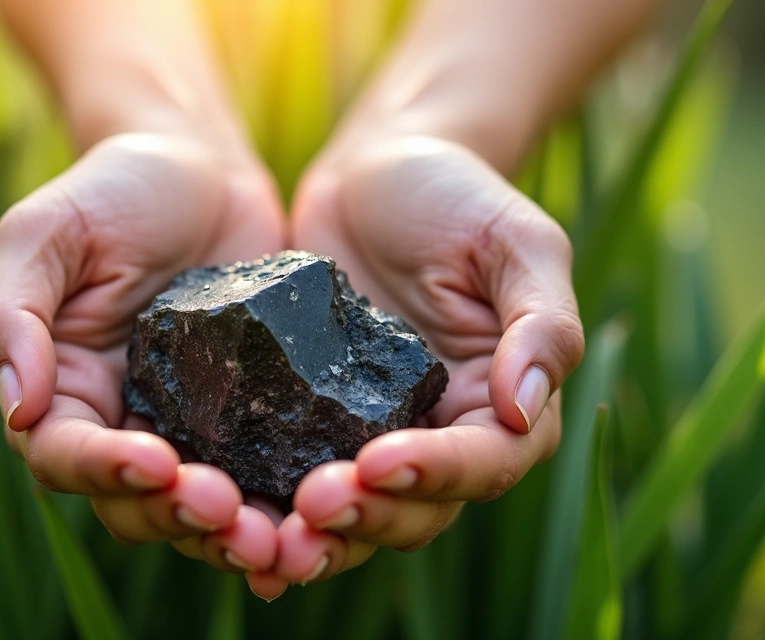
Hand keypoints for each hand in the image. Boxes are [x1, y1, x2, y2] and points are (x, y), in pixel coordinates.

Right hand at [0, 132, 287, 594]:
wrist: (201, 165)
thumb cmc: (113, 188)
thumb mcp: (46, 232)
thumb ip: (13, 312)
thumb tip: (19, 405)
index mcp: (65, 392)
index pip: (65, 457)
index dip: (103, 471)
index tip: (155, 461)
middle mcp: (125, 425)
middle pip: (136, 504)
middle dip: (179, 516)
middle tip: (229, 513)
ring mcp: (195, 431)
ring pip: (203, 510)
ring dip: (235, 534)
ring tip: (278, 537)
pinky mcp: (255, 422)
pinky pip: (269, 477)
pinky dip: (289, 503)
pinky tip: (325, 508)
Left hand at [274, 135, 584, 583]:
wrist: (376, 170)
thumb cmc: (458, 196)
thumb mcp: (517, 242)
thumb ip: (541, 322)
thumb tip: (524, 410)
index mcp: (499, 405)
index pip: (482, 463)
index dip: (435, 473)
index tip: (377, 462)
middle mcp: (437, 436)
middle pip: (414, 509)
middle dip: (364, 517)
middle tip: (310, 509)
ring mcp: (369, 436)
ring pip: (351, 513)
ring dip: (313, 537)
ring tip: (263, 539)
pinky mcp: (307, 424)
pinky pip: (288, 479)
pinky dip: (263, 507)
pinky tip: (222, 518)